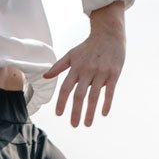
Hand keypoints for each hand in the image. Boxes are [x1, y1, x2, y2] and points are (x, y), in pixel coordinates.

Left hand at [43, 2, 126, 126]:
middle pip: (79, 95)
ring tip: (87, 124)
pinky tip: (103, 114)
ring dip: (90, 112)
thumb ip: (58, 67)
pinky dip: (106, 103)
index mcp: (76, 68)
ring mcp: (101, 73)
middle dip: (75, 112)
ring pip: (94, 96)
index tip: (58, 114)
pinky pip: (110, 91)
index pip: (66, 88)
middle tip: (74, 125)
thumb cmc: (88, 46)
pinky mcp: (114, 73)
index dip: (61, 101)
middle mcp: (87, 71)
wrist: (109, 33)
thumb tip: (44, 76)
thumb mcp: (71, 54)